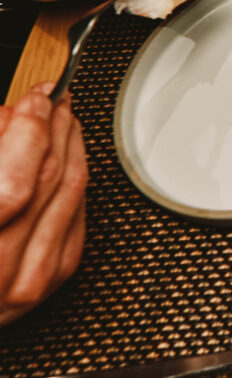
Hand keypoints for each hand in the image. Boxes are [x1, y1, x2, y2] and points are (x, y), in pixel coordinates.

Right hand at [0, 84, 87, 325]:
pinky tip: (66, 152)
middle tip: (51, 98)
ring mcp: (31, 279)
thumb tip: (8, 118)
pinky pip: (78, 212)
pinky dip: (73, 175)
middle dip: (54, 127)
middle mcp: (0, 274)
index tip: (33, 98)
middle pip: (49, 181)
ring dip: (70, 144)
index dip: (29, 131)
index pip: (12, 187)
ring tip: (60, 116)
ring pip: (71, 191)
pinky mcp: (54, 274)